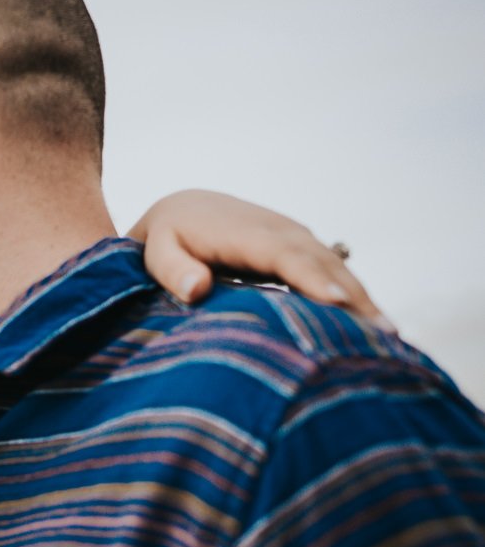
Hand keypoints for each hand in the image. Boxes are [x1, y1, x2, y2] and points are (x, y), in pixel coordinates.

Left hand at [129, 190, 388, 326]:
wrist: (185, 210)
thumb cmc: (166, 239)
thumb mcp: (157, 252)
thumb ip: (173, 270)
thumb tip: (195, 289)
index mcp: (246, 233)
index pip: (284, 255)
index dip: (311, 277)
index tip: (337, 301)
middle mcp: (279, 231)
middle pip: (321, 264)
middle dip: (352, 296)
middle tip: (381, 333)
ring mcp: (296, 238)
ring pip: (335, 268)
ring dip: (362, 299)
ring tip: (390, 337)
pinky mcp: (303, 249)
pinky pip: (334, 272)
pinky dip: (355, 296)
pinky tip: (374, 326)